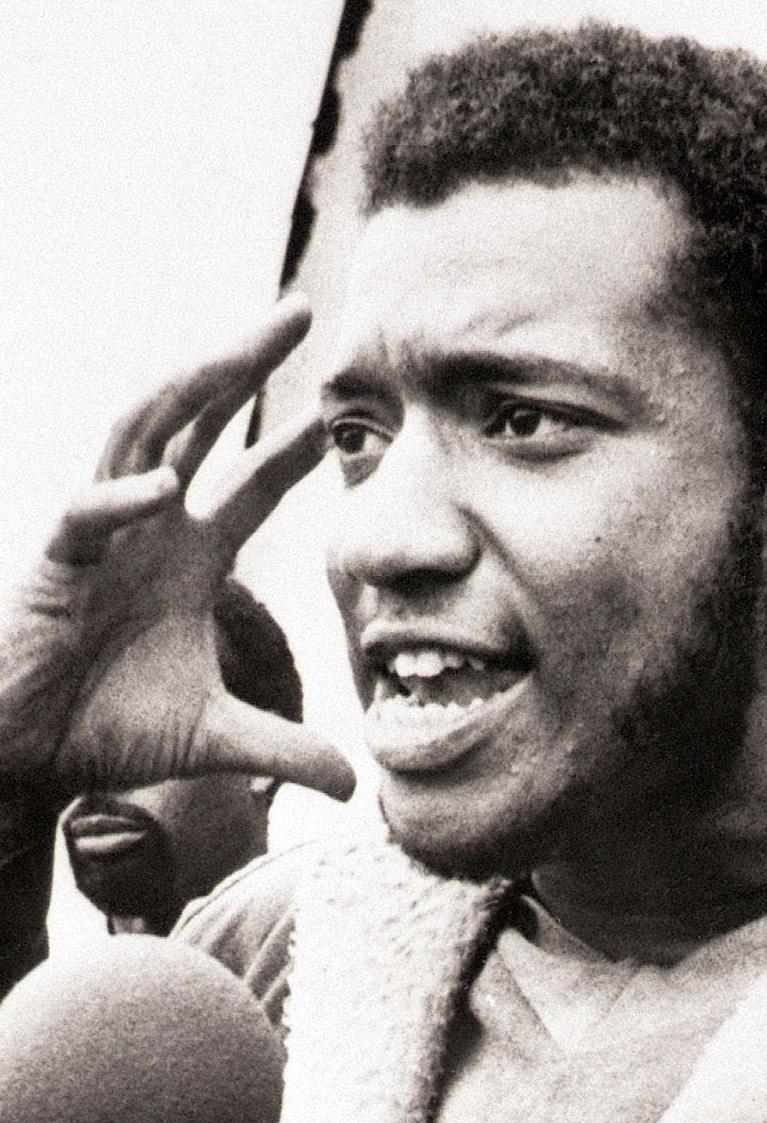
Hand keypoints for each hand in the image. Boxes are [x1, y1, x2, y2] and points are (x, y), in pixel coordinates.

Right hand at [0, 296, 354, 803]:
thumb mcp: (217, 740)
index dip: (293, 450)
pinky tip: (164, 490)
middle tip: (299, 314)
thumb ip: (286, 750)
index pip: (251, 484)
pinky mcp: (53, 567)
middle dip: (246, 366)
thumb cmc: (108, 732)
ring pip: (142, 436)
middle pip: (202, 425)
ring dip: (189, 391)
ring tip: (241, 349)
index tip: (340, 419)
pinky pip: (86, 517)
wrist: (28, 758)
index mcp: (191, 555)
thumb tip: (355, 787)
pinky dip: (121, 500)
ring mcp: (101, 536)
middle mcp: (150, 527)